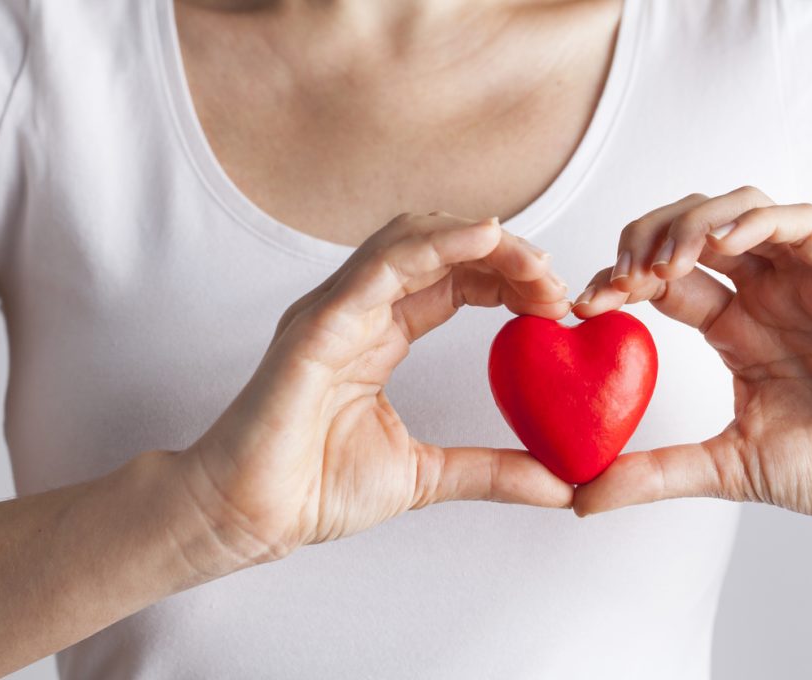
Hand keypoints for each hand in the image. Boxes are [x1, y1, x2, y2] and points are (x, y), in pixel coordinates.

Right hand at [177, 211, 572, 574]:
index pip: (453, 280)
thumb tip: (561, 484)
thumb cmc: (316, 488)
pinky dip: (435, 245)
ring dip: (479, 240)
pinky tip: (485, 239)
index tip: (555, 302)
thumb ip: (492, 471)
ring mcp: (335, 310)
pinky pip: (380, 266)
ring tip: (532, 261)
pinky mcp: (318, 324)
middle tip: (555, 281)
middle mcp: (358, 310)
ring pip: (410, 240)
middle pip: (439, 249)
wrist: (250, 516)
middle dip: (504, 253)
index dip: (507, 278)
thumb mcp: (426, 475)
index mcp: (379, 335)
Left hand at [570, 186, 811, 517]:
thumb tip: (581, 499)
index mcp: (733, 328)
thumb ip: (655, 473)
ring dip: (689, 226)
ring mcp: (800, 280)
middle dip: (643, 242)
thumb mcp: (728, 468)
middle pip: (688, 231)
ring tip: (661, 264)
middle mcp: (761, 295)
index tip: (584, 306)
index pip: (660, 281)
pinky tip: (719, 245)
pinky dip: (755, 221)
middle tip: (619, 280)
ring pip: (736, 210)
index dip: (618, 281)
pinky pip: (801, 223)